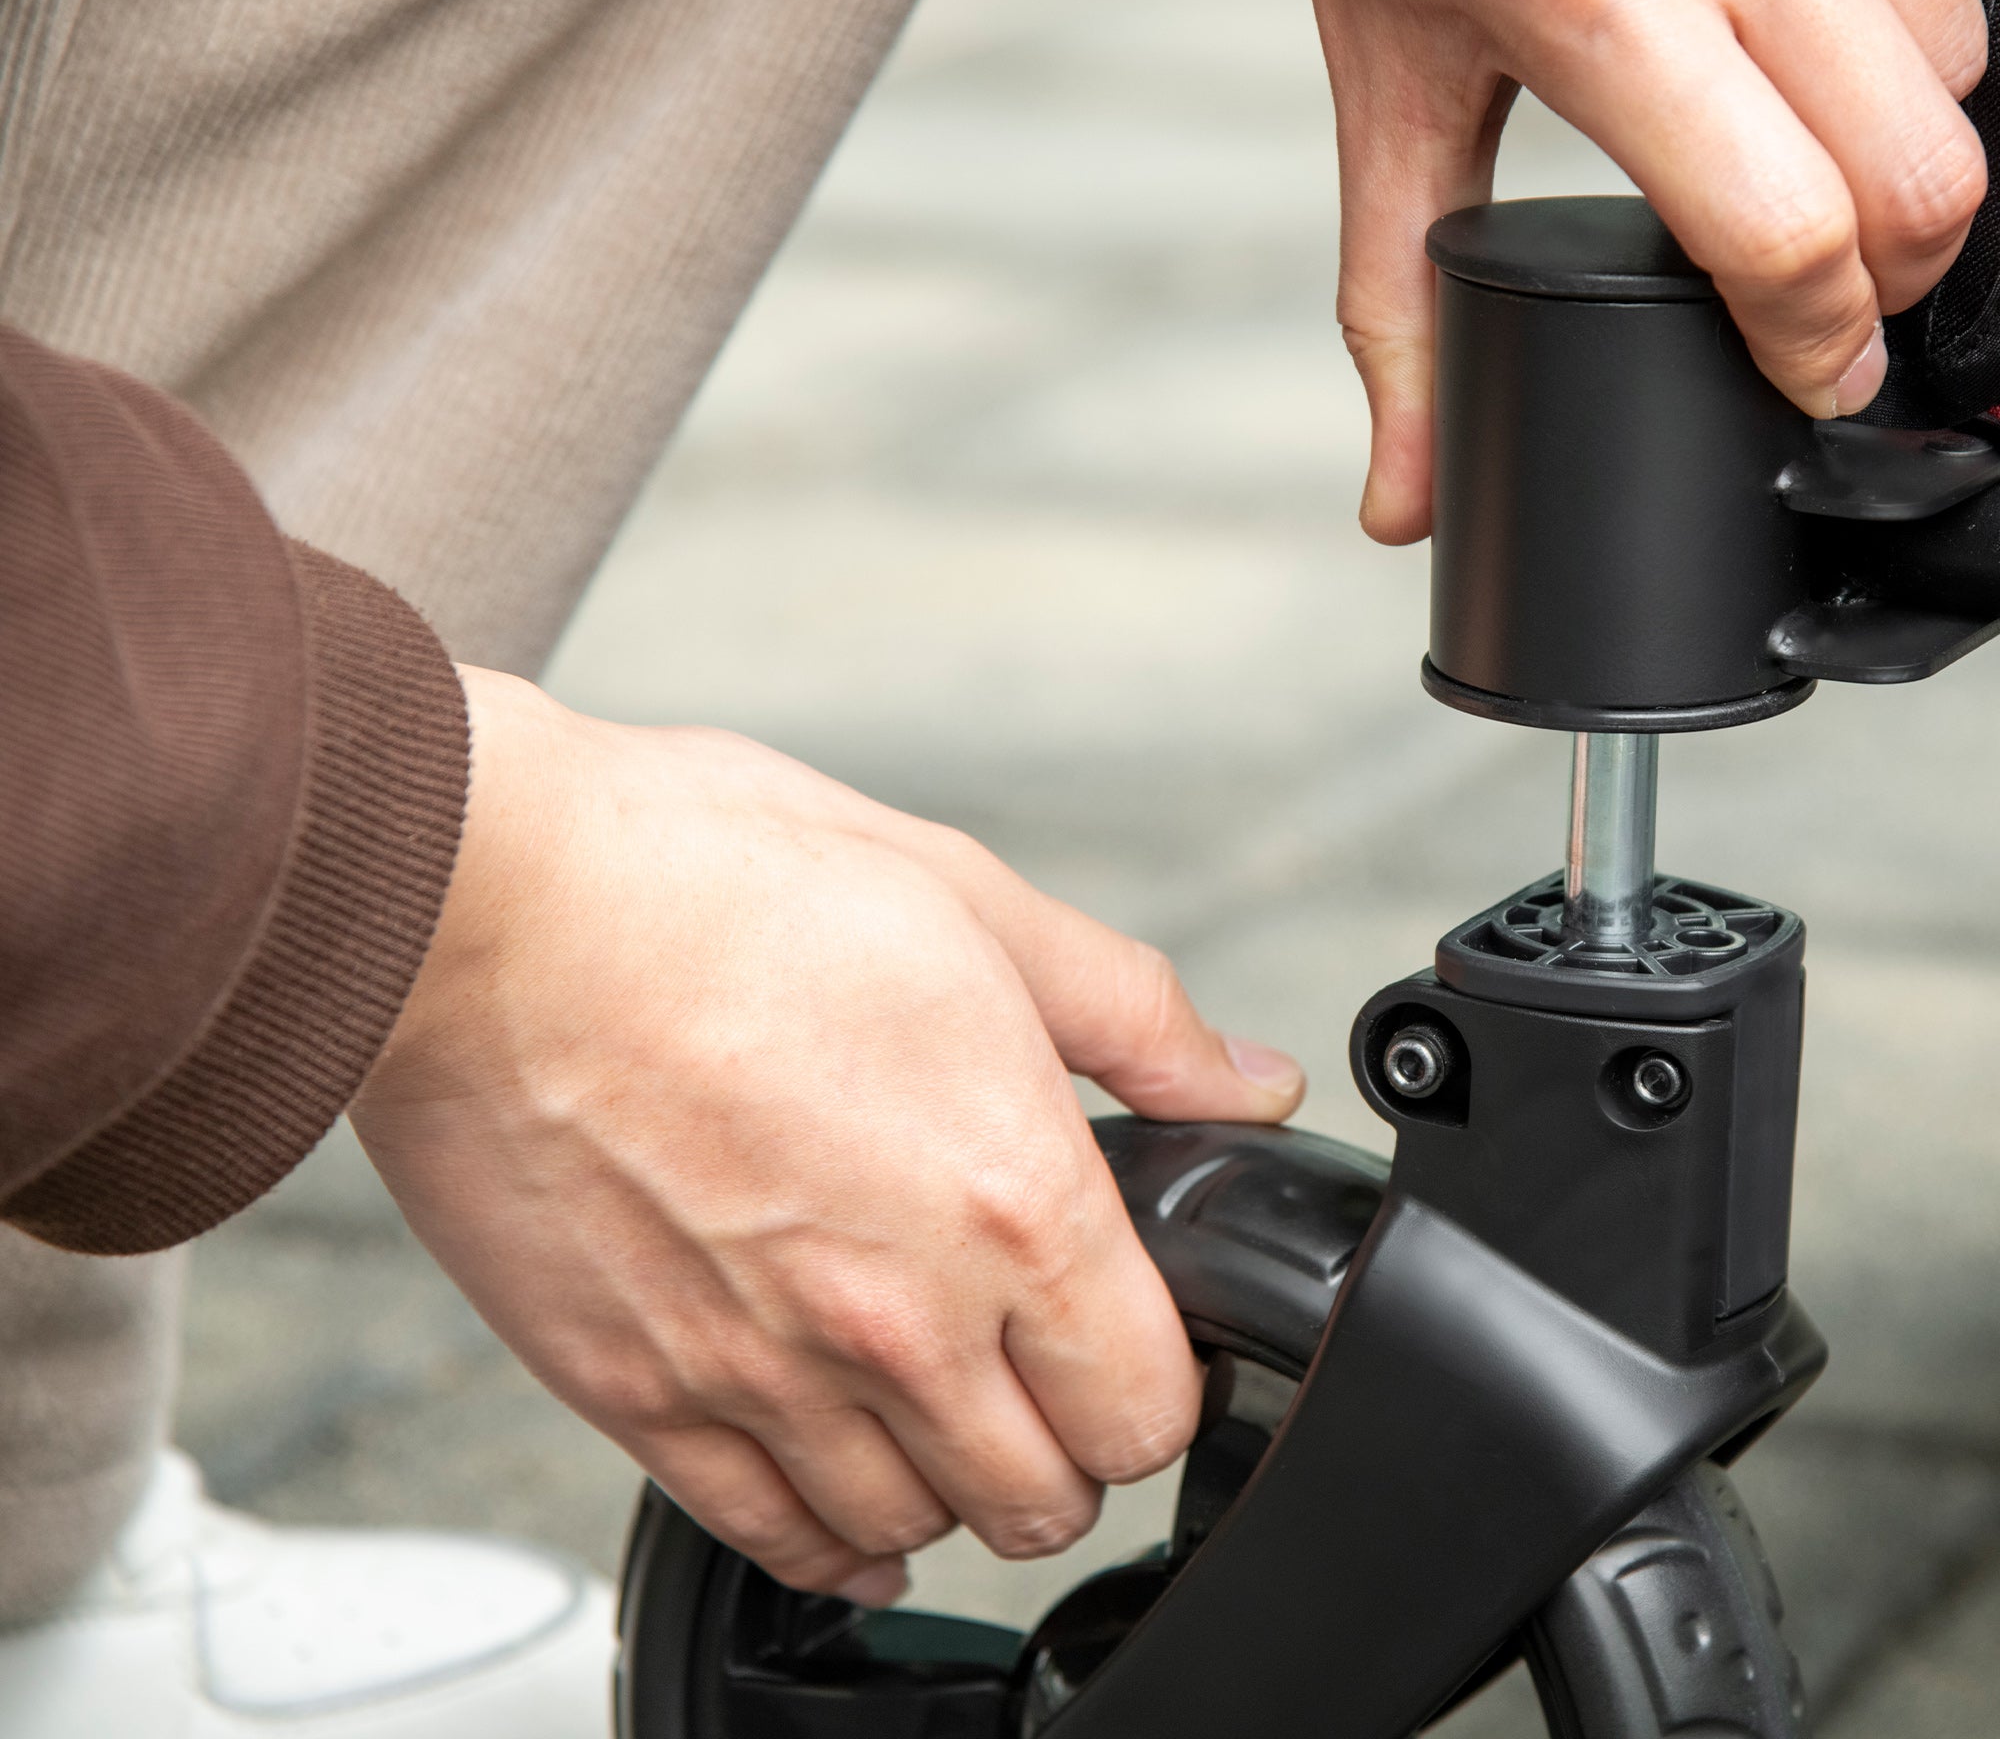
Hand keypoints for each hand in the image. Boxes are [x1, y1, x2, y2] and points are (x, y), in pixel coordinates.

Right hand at [351, 668, 1304, 1603]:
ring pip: (917, 1531)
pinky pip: (773, 1540)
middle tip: (1032, 1363)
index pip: (1147, 1404)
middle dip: (1063, 1441)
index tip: (1121, 1329)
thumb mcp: (966, 896)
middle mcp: (898, 1315)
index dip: (1153, 1374)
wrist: (485, 903)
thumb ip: (1130, 1012)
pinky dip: (829, 1532)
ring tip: (929, 1399)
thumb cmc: (709, 876)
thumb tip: (1243, 1078)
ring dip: (946, 1483)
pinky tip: (841, 1485)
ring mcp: (763, 1372)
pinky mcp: (639, 1394)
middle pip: (1046, 1496)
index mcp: (1006, 1191)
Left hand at [1231, 0, 1994, 539]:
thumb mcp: (1375, 68)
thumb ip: (1394, 294)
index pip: (1788, 231)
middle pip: (1925, 168)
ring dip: (1896, 128)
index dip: (1819, 344)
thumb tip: (1402, 488)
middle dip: (1890, 270)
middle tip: (1819, 289)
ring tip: (1793, 128)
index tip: (1810, 381)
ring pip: (1962, 52)